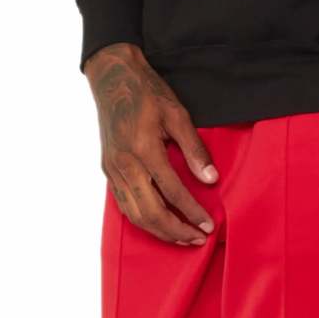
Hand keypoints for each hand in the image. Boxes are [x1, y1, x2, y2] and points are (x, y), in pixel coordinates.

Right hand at [83, 41, 218, 244]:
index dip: (192, 212)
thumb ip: (194, 149)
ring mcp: (112, 169)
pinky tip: (157, 223)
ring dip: (158, 231)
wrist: (113, 78)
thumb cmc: (147, 93)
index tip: (208, 225)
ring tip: (181, 237)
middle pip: (150, 212)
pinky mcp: (107, 170)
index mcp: (143, 150)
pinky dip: (141, 219)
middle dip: (175, 230)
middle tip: (197, 239)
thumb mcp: (177, 114)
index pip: (172, 192)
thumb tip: (211, 179)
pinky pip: (123, 204)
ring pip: (134, 213)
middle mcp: (125, 164)